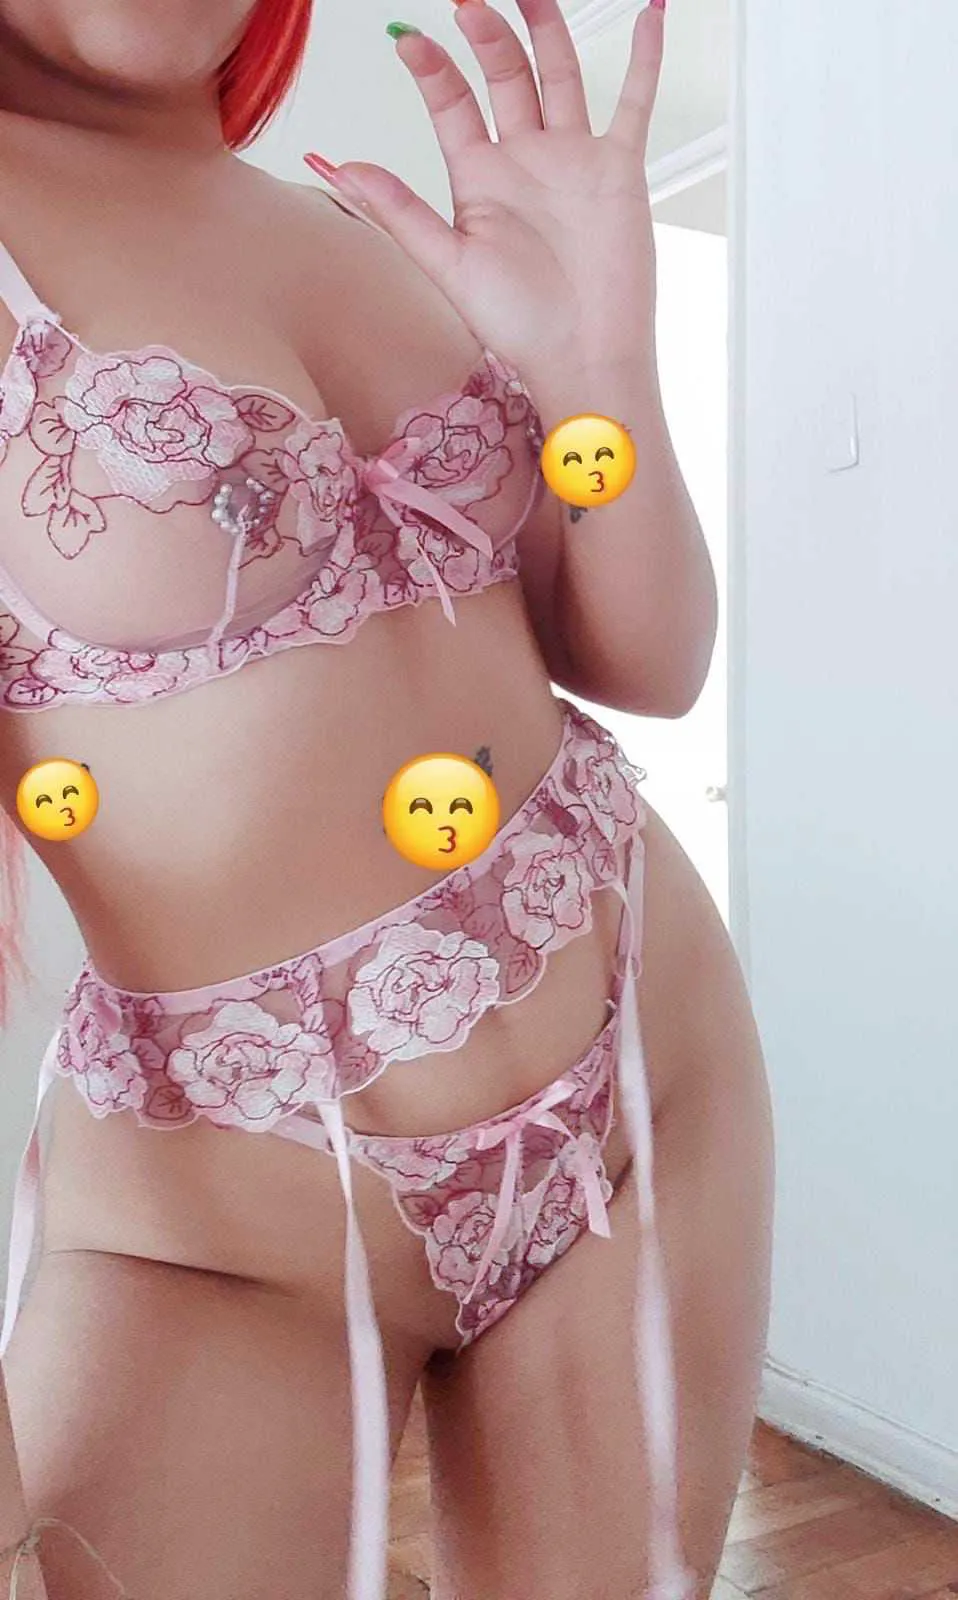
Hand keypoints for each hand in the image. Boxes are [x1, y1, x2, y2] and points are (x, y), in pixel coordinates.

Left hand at [312, 0, 665, 381]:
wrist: (584, 357)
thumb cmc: (520, 326)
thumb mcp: (448, 265)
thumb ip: (399, 212)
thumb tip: (341, 168)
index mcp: (479, 180)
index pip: (451, 103)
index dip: (431, 67)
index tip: (407, 37)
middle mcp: (524, 161)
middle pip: (505, 74)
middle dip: (488, 32)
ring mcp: (573, 160)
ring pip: (559, 73)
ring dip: (545, 27)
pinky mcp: (619, 169)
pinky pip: (634, 102)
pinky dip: (644, 59)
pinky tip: (648, 13)